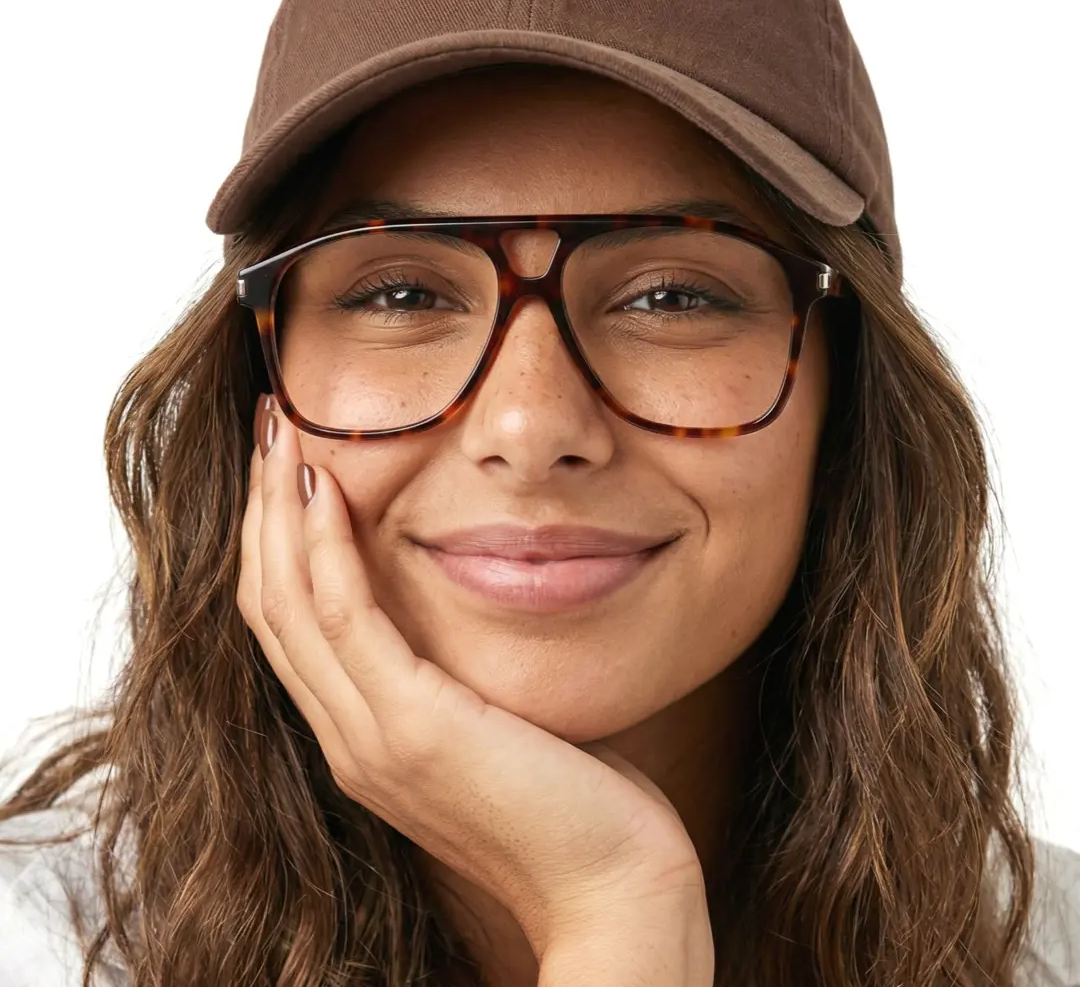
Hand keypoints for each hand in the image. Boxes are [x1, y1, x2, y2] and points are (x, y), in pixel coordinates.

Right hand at [237, 396, 706, 955]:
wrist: (615, 888)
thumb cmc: (576, 801)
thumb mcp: (500, 720)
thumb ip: (462, 672)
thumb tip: (475, 599)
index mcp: (365, 737)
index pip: (290, 624)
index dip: (277, 540)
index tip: (287, 466)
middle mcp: (349, 739)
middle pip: (270, 605)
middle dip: (262, 510)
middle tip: (268, 428)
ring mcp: (372, 739)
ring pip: (288, 605)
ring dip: (278, 511)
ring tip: (280, 435)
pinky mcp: (411, 731)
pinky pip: (346, 619)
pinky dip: (325, 549)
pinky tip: (327, 488)